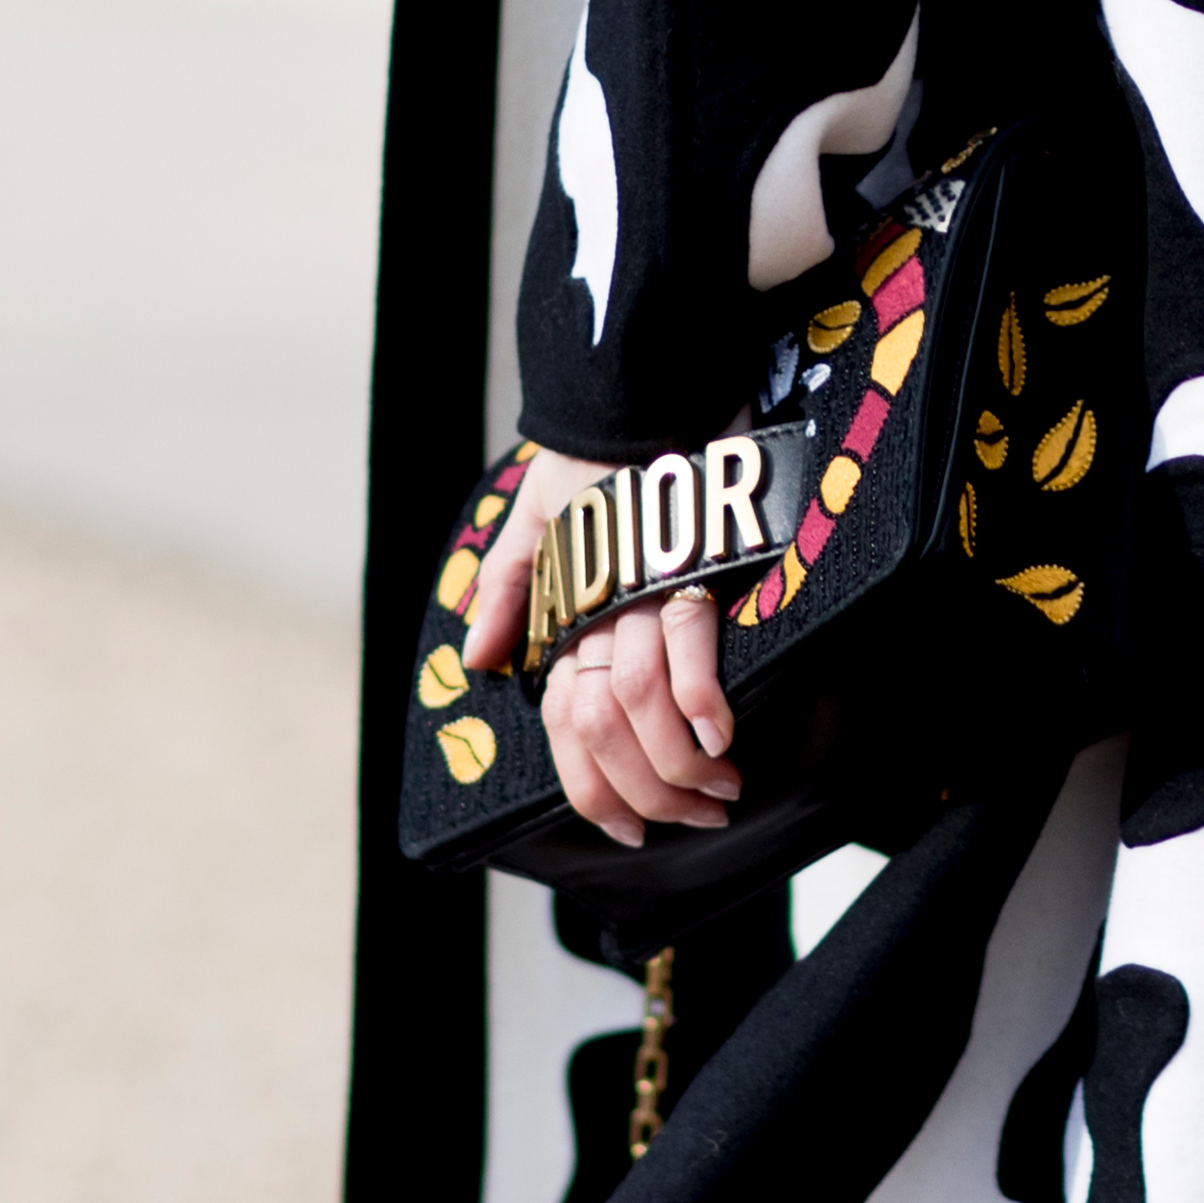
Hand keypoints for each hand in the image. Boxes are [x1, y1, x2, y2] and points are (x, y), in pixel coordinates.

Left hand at [463, 446, 740, 847]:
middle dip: (645, 791)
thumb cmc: (590, 446)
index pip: (563, 722)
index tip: (626, 828)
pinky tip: (721, 737)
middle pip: (602, 725)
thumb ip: (509, 589)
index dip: (590, 787)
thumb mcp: (534, 510)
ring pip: (639, 699)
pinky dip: (701, 696)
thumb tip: (482, 660)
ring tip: (719, 792)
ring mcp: (640, 584)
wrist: (633, 374)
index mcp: (563, 604)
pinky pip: (688, 638)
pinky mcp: (687, 556)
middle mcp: (596, 605)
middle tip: (692, 819)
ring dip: (678, 761)